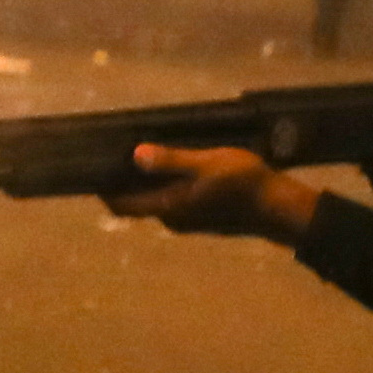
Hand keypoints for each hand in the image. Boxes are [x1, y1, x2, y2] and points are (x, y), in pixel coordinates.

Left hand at [105, 144, 322, 242]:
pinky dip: (166, 186)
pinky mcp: (203, 218)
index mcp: (168, 208)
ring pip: (156, 201)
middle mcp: (173, 219)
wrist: (280, 209)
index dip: (103, 189)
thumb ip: (171, 160)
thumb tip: (136, 155)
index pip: (122, 205)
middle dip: (125, 180)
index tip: (92, 166)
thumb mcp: (207, 164)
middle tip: (119, 151)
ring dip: (148, 182)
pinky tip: (176, 166)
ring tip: (147, 152)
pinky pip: (173, 201)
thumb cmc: (244, 185)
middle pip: (137, 202)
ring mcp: (189, 221)